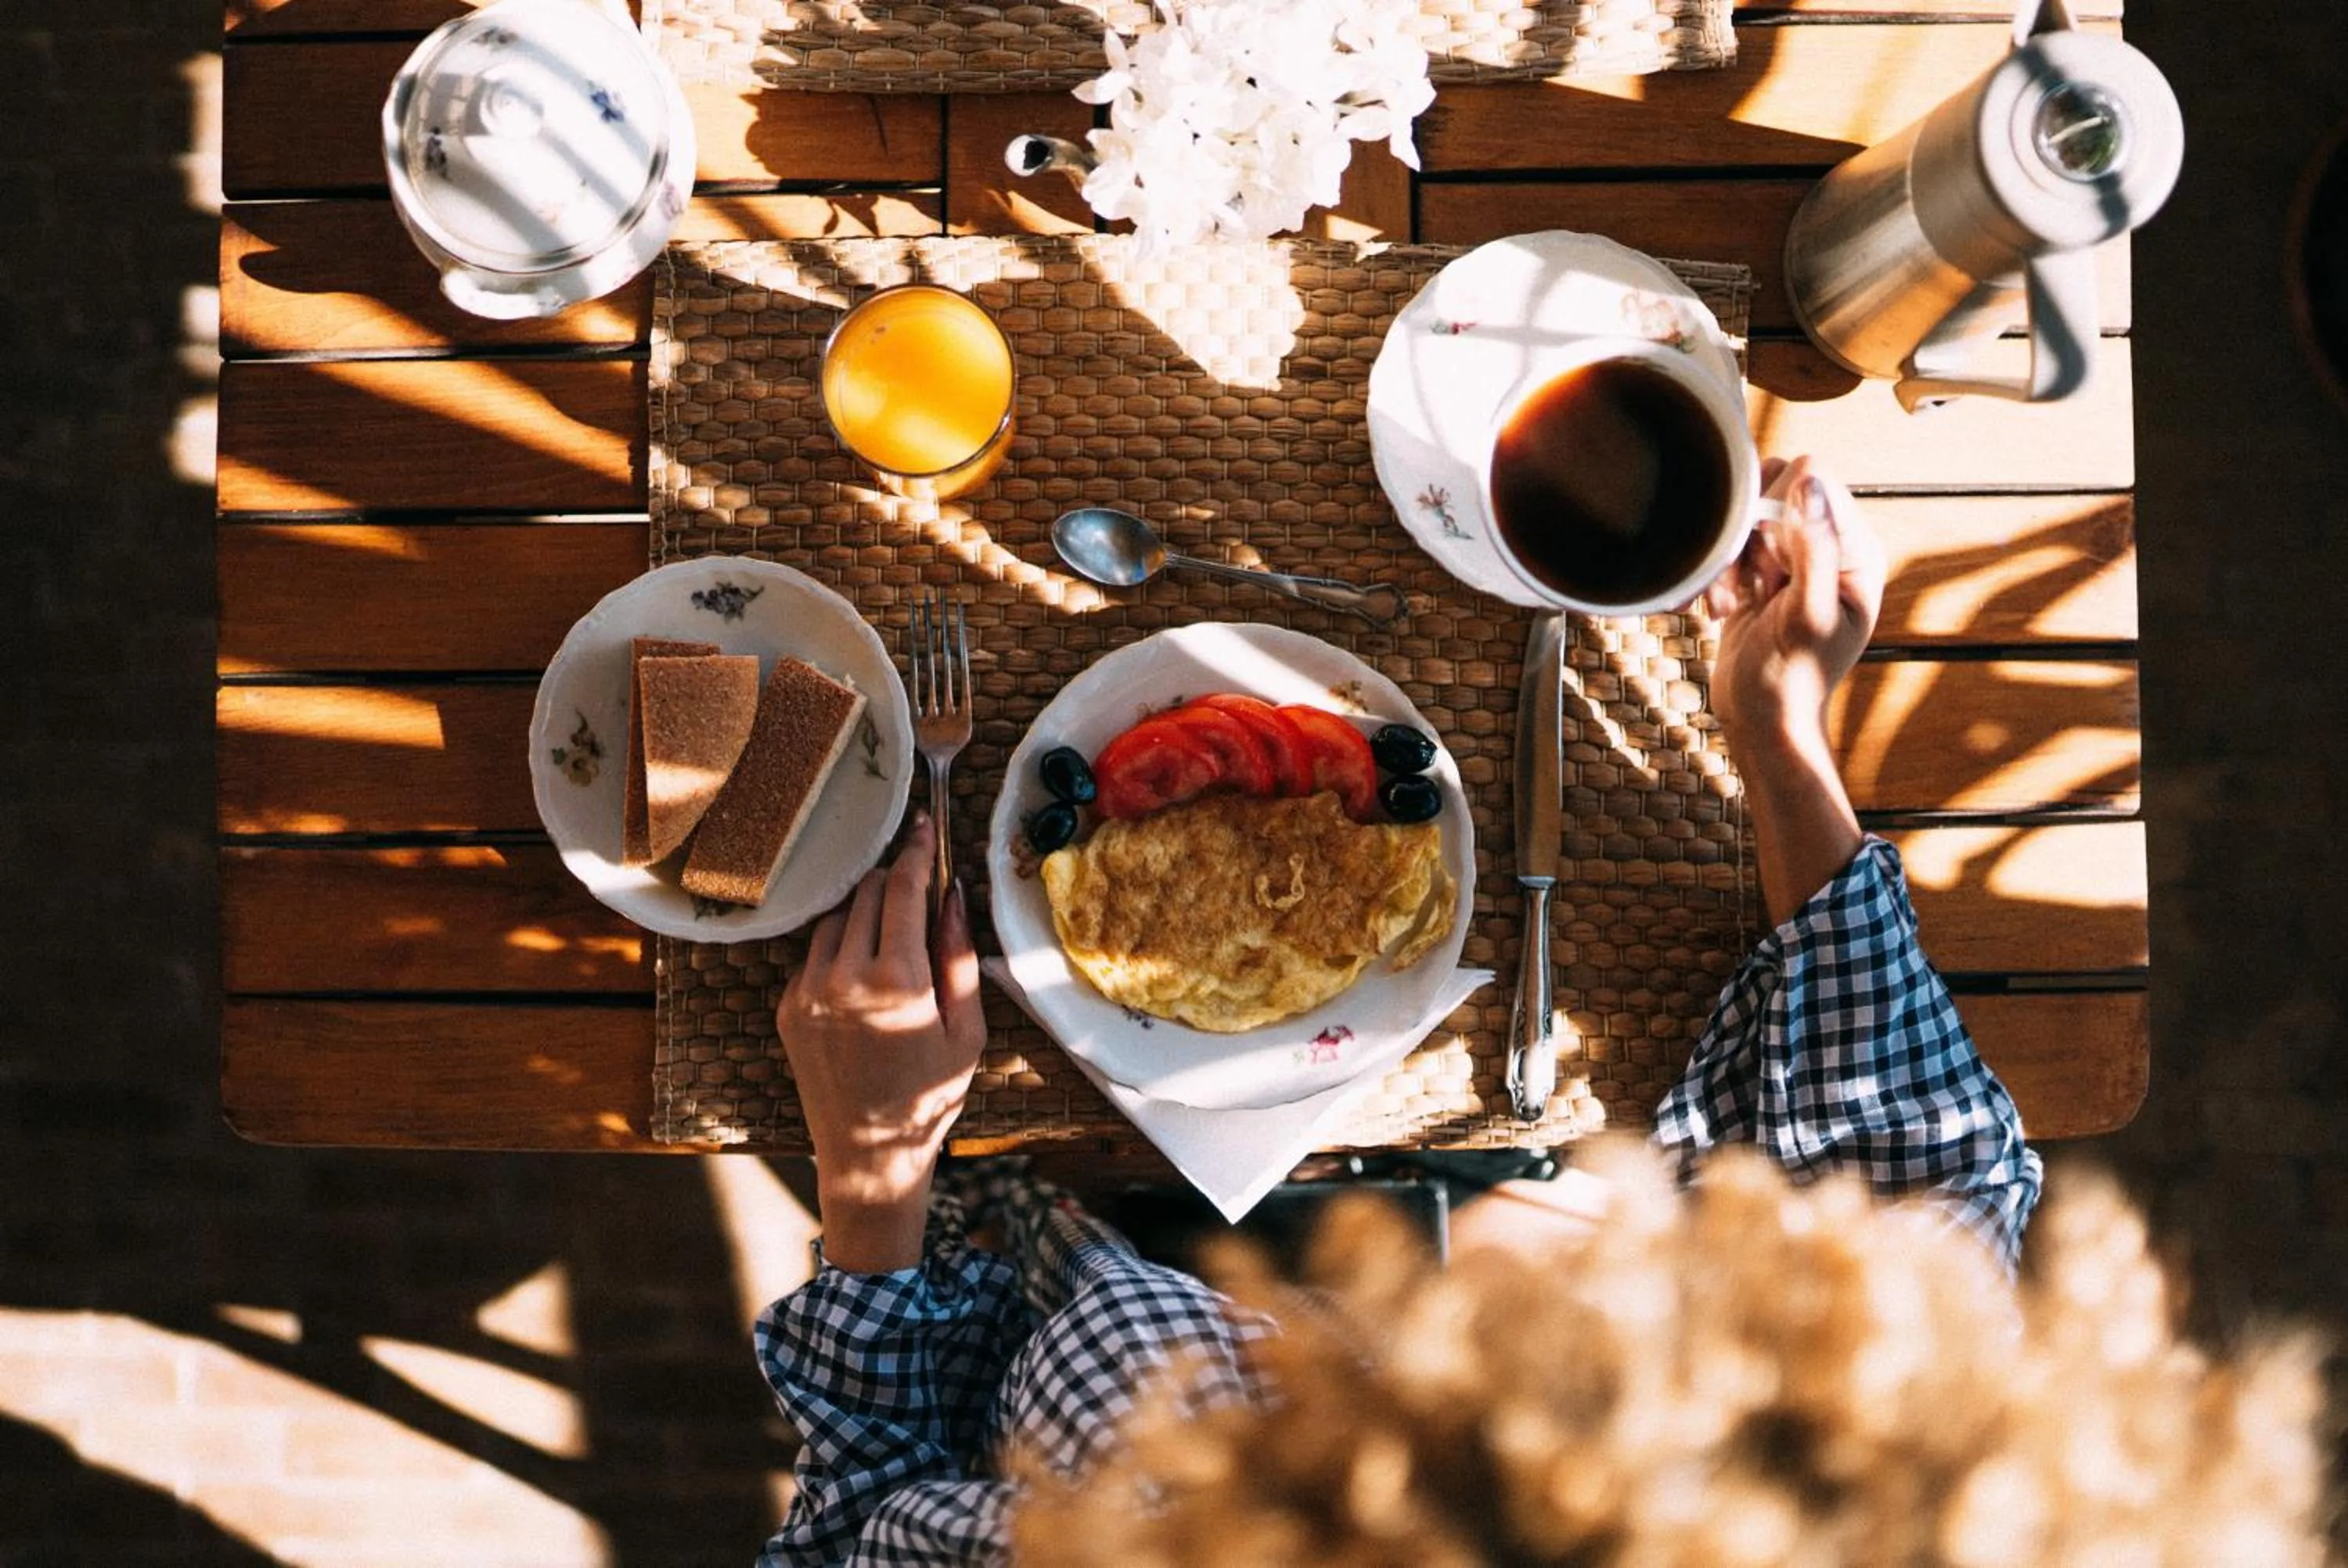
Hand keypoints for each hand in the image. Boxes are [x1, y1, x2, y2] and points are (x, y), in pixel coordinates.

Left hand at [777, 813, 984, 1270]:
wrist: (869, 1154)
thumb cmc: (930, 1096)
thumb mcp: (967, 1029)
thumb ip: (960, 955)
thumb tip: (952, 893)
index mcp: (897, 979)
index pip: (902, 888)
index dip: (915, 850)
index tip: (923, 825)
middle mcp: (844, 976)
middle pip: (865, 893)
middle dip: (892, 883)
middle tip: (916, 890)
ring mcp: (809, 991)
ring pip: (835, 918)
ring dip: (863, 915)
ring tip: (891, 944)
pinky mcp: (788, 1006)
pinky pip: (814, 955)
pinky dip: (839, 951)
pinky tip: (863, 980)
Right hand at [1702, 456, 1884, 758]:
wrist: (1762, 719)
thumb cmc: (1791, 680)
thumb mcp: (1806, 617)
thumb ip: (1814, 549)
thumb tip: (1810, 481)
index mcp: (1855, 550)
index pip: (1813, 479)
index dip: (1777, 512)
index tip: (1771, 569)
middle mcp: (1829, 545)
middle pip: (1774, 489)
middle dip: (1748, 535)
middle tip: (1754, 585)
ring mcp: (1792, 557)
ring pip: (1745, 515)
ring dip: (1726, 557)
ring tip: (1729, 602)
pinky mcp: (1760, 571)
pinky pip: (1728, 542)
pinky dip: (1714, 572)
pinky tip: (1718, 607)